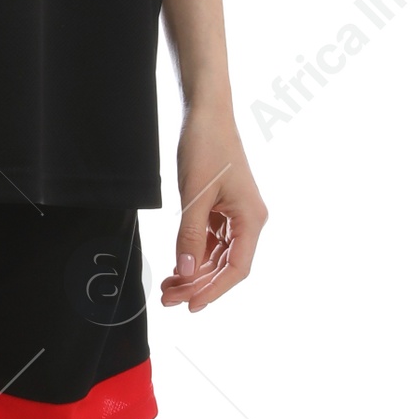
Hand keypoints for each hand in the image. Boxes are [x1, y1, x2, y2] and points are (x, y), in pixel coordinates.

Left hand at [160, 104, 266, 312]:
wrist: (206, 113)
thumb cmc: (207, 145)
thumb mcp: (195, 193)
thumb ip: (190, 235)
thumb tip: (185, 273)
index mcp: (251, 218)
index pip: (236, 268)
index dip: (214, 290)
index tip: (191, 305)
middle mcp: (247, 220)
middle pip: (225, 266)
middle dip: (198, 285)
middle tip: (169, 299)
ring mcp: (234, 216)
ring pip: (216, 257)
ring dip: (193, 273)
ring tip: (167, 288)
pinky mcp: (221, 209)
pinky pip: (209, 241)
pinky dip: (192, 255)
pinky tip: (175, 267)